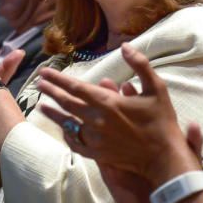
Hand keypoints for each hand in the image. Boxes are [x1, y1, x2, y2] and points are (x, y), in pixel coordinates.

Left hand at [37, 43, 201, 186]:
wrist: (163, 156)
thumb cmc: (161, 121)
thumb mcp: (156, 87)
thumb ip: (140, 64)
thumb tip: (125, 46)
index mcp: (107, 102)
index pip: (75, 87)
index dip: (57, 79)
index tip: (43, 72)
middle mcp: (96, 120)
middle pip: (66, 103)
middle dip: (51, 92)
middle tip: (39, 84)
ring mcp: (95, 138)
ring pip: (67, 123)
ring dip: (53, 113)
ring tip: (41, 106)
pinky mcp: (98, 154)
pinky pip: (76, 143)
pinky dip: (67, 135)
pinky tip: (63, 129)